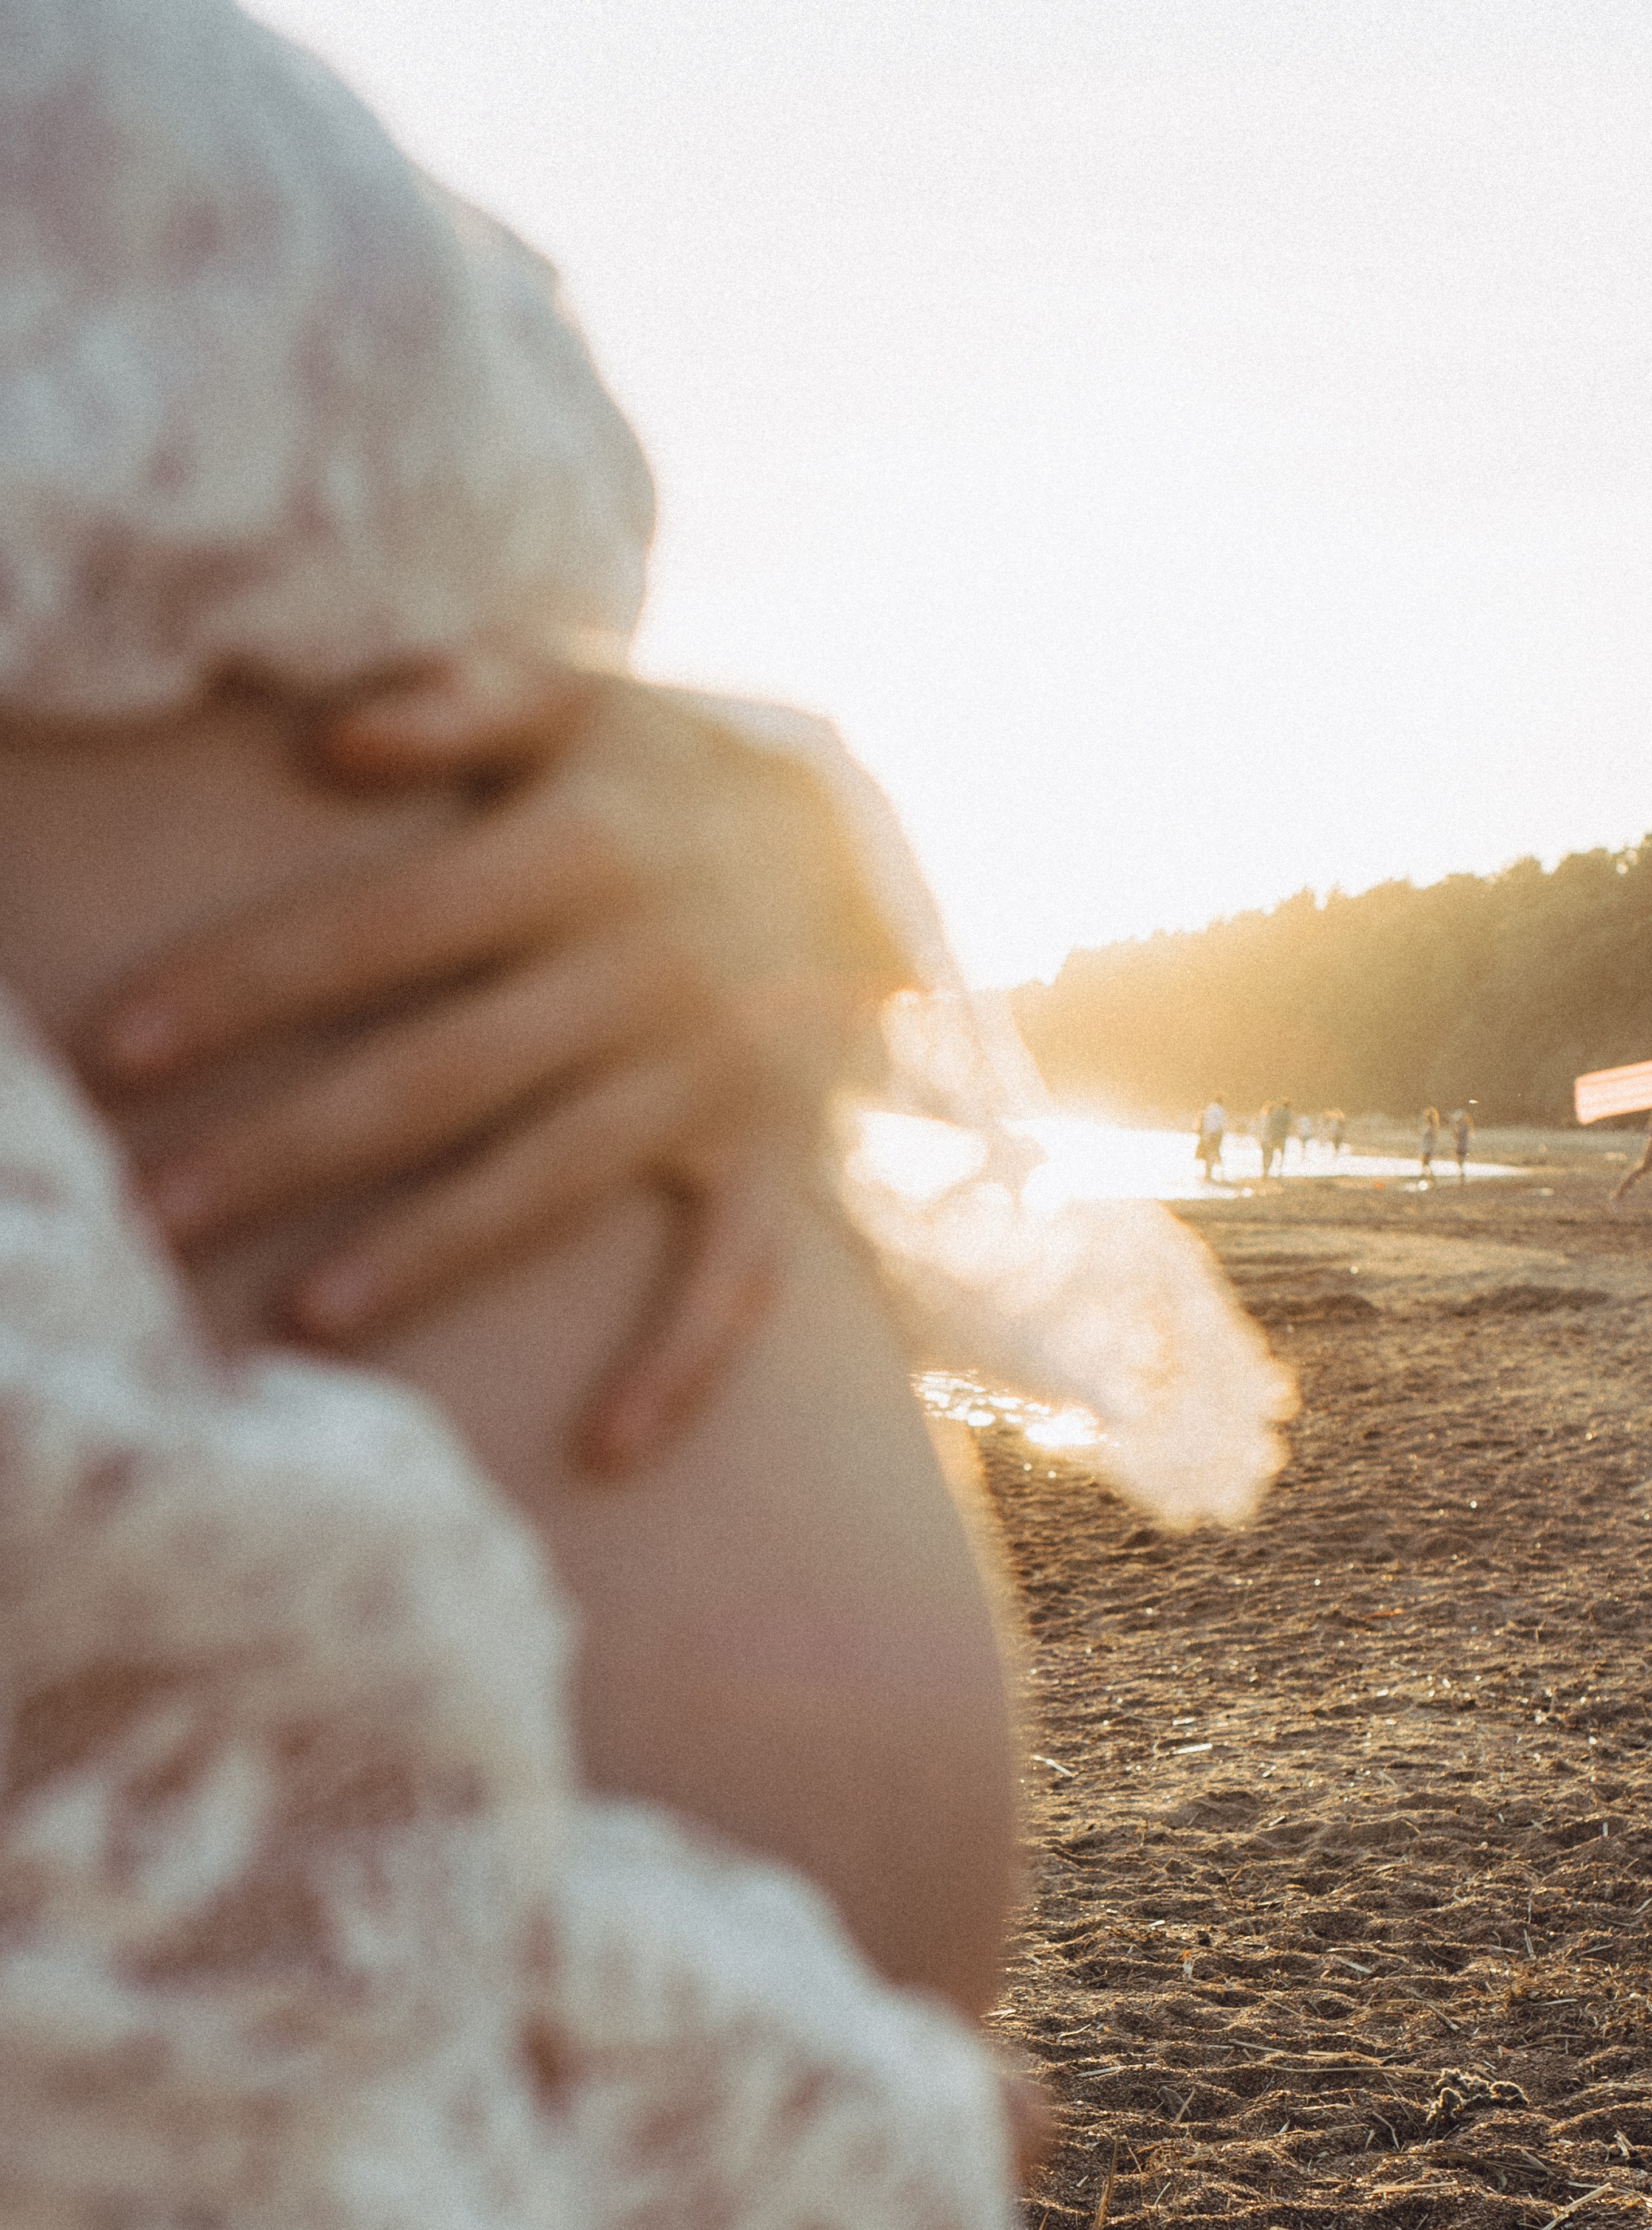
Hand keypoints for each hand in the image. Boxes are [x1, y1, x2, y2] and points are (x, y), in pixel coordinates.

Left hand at [82, 653, 914, 1466]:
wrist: (871, 851)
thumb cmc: (671, 776)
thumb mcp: (581, 699)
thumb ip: (456, 698)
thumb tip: (326, 739)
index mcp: (576, 853)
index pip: (380, 927)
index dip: (248, 987)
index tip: (120, 1048)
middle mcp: (640, 976)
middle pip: (437, 1075)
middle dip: (288, 1148)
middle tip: (152, 1216)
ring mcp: (711, 1083)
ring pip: (552, 1181)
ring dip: (430, 1252)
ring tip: (304, 1319)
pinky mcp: (772, 1162)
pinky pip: (736, 1279)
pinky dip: (682, 1364)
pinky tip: (607, 1449)